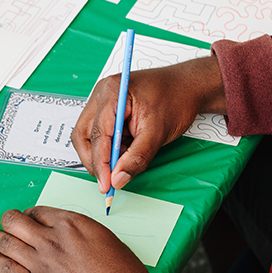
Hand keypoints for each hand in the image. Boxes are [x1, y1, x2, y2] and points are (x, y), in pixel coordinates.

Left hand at [0, 207, 205, 272]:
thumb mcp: (107, 242)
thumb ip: (82, 236)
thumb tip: (69, 238)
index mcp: (73, 224)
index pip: (38, 212)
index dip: (28, 215)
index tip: (26, 220)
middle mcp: (53, 240)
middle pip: (16, 222)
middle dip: (7, 221)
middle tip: (3, 225)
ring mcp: (41, 264)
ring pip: (7, 243)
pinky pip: (7, 269)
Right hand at [73, 56, 226, 193]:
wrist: (188, 87)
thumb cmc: (176, 99)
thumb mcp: (158, 132)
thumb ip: (137, 157)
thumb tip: (118, 179)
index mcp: (112, 93)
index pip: (96, 134)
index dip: (100, 163)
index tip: (106, 185)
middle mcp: (102, 95)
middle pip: (83, 136)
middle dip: (95, 161)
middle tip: (110, 181)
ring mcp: (102, 103)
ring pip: (88, 138)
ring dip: (103, 156)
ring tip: (124, 163)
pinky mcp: (108, 112)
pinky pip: (100, 136)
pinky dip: (110, 150)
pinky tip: (126, 153)